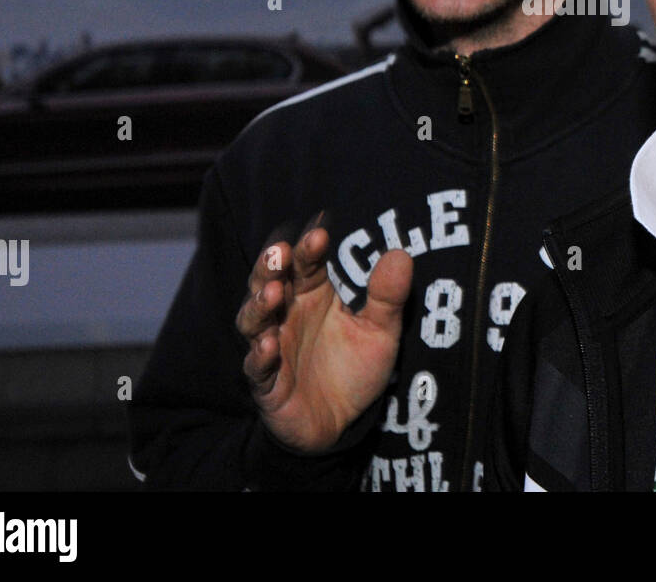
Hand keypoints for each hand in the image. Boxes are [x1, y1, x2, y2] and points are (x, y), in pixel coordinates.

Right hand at [237, 214, 412, 452]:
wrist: (341, 423)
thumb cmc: (355, 366)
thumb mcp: (381, 331)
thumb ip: (388, 295)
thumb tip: (401, 254)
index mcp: (314, 293)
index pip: (307, 263)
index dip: (310, 247)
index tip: (321, 232)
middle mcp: (288, 313)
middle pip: (271, 281)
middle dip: (272, 265)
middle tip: (281, 251)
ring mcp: (273, 345)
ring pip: (254, 319)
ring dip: (259, 304)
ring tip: (273, 292)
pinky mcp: (266, 382)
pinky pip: (257, 367)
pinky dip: (261, 356)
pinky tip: (269, 345)